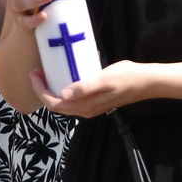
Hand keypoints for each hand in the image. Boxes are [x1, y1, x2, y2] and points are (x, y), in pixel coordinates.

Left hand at [25, 59, 152, 118]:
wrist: (146, 82)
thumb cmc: (127, 77)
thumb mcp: (105, 79)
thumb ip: (85, 87)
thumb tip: (64, 94)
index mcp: (85, 106)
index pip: (54, 104)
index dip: (40, 90)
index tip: (35, 74)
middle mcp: (85, 110)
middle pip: (56, 105)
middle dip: (42, 89)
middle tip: (37, 71)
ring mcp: (89, 107)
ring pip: (63, 103)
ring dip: (51, 89)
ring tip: (46, 72)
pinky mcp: (93, 101)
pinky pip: (72, 99)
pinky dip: (63, 88)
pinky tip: (64, 74)